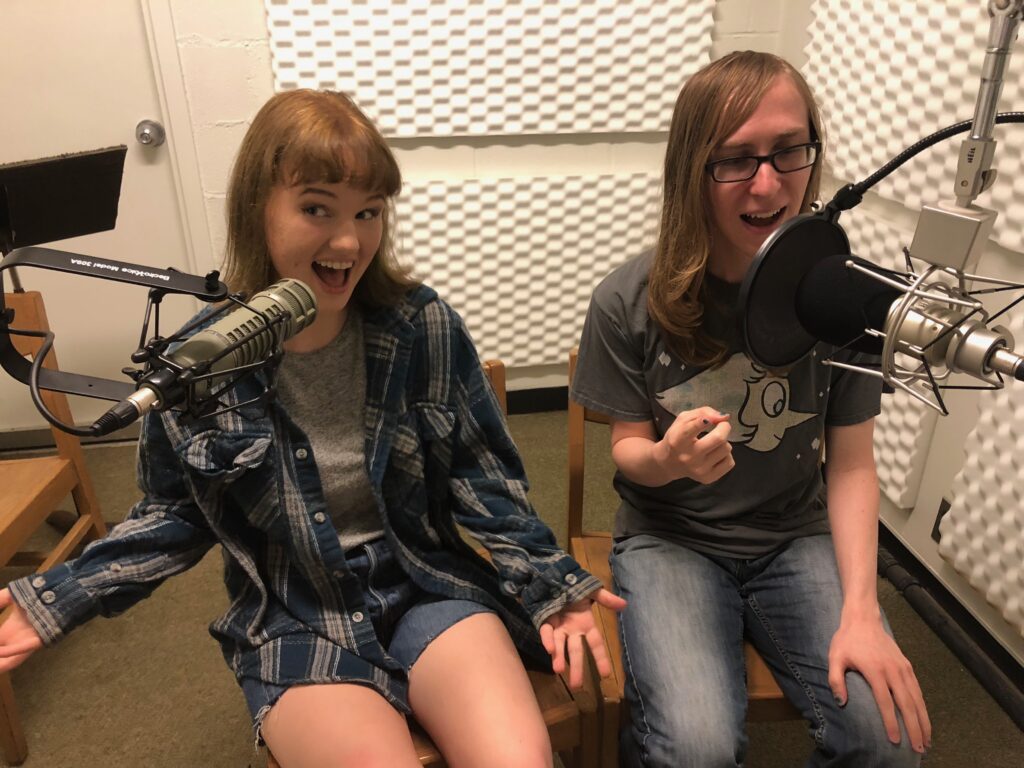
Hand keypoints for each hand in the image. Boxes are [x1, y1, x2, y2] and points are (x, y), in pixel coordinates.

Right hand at [0, 588, 43, 672]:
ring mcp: (26, 642)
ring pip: (7, 661)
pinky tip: (0, 651)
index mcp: (8, 631)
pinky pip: (23, 650)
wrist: (64, 591)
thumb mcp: (12, 597)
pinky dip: (11, 651)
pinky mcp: (40, 641)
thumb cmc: (39, 595)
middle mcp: (15, 640)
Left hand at [540, 587, 626, 689]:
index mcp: (586, 624)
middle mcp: (572, 630)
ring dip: (559, 658)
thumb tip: (624, 604)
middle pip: (576, 651)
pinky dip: (547, 639)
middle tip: (576, 686)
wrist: (555, 578)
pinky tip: (549, 649)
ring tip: (559, 671)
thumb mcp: (592, 591)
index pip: (596, 644)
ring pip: (560, 645)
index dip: (601, 658)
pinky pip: (546, 631)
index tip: (606, 675)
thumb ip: (606, 599)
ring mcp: (559, 627)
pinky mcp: (546, 621)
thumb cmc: (575, 588)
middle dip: (577, 668)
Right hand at [654, 406, 732, 483]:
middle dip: (724, 427)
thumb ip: (702, 412)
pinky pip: (730, 462)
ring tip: (713, 443)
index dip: (704, 421)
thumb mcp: (683, 419)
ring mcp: (699, 470)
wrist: (669, 463)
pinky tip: (715, 455)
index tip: (709, 420)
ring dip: (723, 442)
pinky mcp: (708, 478)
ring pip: (727, 448)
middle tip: (722, 425)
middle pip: (718, 438)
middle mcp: (688, 457)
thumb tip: (724, 417)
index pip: (692, 429)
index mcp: (678, 440)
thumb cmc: (678, 437)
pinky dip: (725, 455)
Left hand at [829, 615, 930, 753]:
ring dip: (923, 721)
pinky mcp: (907, 666)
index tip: (895, 741)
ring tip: (926, 741)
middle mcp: (893, 671)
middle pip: (907, 704)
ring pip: (917, 699)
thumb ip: (836, 680)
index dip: (891, 722)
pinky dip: (923, 707)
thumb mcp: (835, 657)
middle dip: (914, 728)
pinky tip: (925, 720)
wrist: (863, 619)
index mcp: (875, 670)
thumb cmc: (847, 640)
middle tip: (918, 749)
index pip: (885, 702)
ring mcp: (902, 668)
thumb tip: (841, 703)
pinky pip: (918, 690)